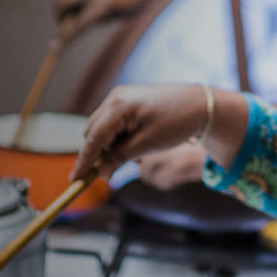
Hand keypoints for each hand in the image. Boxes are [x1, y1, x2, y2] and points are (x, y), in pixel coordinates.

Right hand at [54, 0, 159, 40]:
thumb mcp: (116, 15)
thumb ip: (91, 20)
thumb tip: (69, 26)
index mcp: (104, 1)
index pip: (77, 24)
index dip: (65, 39)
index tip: (54, 48)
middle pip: (61, 0)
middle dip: (59, 13)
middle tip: (64, 20)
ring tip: (73, 4)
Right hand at [70, 84, 210, 180]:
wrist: (200, 104)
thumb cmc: (176, 123)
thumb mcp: (147, 145)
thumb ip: (119, 158)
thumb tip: (100, 173)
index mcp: (119, 106)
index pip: (93, 137)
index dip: (84, 161)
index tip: (75, 180)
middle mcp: (115, 97)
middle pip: (94, 132)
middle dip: (99, 154)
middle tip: (110, 174)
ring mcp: (121, 96)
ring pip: (102, 128)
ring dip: (110, 146)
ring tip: (134, 156)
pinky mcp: (128, 100)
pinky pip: (113, 122)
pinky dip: (118, 137)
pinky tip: (135, 145)